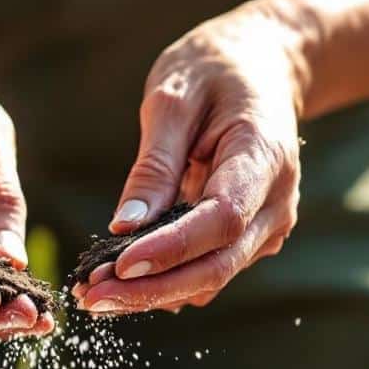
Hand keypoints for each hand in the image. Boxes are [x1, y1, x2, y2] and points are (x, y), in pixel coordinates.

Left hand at [73, 8, 302, 314]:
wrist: (262, 70)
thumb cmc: (214, 74)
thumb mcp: (174, 99)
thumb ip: (154, 165)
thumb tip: (125, 226)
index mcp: (264, 156)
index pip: (221, 219)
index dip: (172, 249)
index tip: (120, 265)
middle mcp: (276, 202)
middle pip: (217, 265)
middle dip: (152, 289)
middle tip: (91, 298)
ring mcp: (268, 227)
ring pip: (211, 278)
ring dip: (152, 293)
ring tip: (93, 293)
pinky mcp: (250, 240)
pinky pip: (207, 270)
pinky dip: (165, 282)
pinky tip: (120, 284)